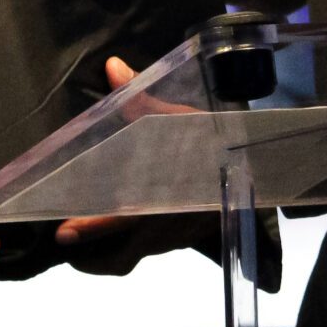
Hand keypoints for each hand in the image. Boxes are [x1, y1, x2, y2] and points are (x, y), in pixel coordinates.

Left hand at [54, 57, 207, 274]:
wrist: (263, 170)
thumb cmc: (219, 145)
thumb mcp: (183, 120)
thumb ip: (143, 101)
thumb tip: (114, 67)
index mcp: (161, 200)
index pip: (118, 220)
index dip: (90, 229)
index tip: (63, 234)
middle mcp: (165, 228)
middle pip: (121, 259)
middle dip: (90, 258)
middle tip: (65, 242)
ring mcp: (175, 239)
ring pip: (133, 258)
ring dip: (106, 255)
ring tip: (81, 246)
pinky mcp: (183, 240)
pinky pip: (149, 250)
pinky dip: (128, 245)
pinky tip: (119, 229)